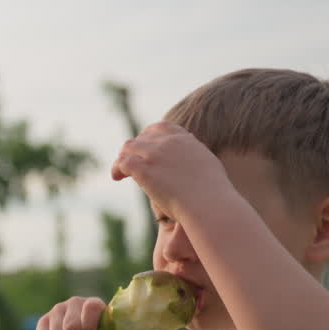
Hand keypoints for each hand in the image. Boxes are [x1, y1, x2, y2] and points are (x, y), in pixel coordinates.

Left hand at [110, 121, 233, 221]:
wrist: (207, 203)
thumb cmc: (212, 193)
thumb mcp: (208, 165)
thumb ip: (196, 156)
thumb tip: (193, 155)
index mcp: (185, 140)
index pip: (162, 127)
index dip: (149, 135)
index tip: (145, 146)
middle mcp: (168, 143)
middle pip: (142, 137)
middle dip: (134, 148)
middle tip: (130, 162)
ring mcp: (155, 155)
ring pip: (128, 147)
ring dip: (122, 157)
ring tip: (120, 171)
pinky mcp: (144, 170)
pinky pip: (123, 162)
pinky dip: (117, 168)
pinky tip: (117, 177)